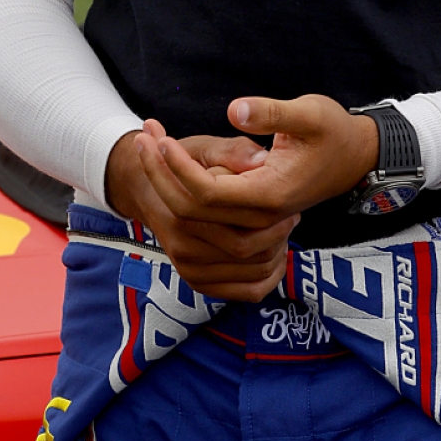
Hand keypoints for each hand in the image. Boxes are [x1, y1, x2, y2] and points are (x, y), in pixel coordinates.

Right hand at [105, 122, 299, 302]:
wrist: (148, 190)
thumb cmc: (184, 163)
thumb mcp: (205, 147)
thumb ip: (233, 152)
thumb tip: (262, 159)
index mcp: (183, 213)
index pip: (239, 225)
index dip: (272, 214)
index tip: (287, 200)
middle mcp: (183, 246)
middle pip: (246, 250)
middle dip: (277, 234)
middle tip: (292, 214)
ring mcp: (189, 268)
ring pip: (251, 273)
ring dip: (276, 253)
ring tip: (284, 229)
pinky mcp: (197, 282)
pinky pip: (247, 293)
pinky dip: (268, 277)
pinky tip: (276, 254)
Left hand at [136, 94, 379, 230]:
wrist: (356, 157)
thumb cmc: (334, 131)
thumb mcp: (309, 112)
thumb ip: (272, 113)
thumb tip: (234, 109)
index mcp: (270, 194)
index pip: (207, 193)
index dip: (178, 167)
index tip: (160, 136)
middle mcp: (260, 216)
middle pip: (192, 210)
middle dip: (161, 173)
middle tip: (143, 135)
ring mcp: (256, 222)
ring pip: (195, 218)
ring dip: (165, 182)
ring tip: (150, 143)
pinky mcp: (251, 217)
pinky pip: (207, 217)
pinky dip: (181, 192)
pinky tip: (171, 162)